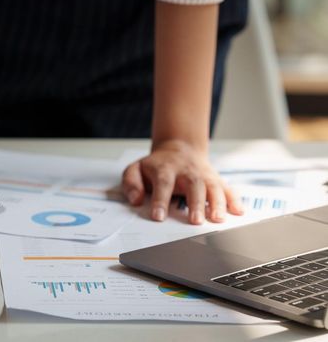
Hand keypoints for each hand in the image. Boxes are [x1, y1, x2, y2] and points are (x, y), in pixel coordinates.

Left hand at [122, 140, 242, 224]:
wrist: (179, 148)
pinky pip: (227, 188)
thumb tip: (136, 200)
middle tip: (195, 222)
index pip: (163, 183)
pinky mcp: (216, 179)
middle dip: (195, 203)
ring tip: (217, 219)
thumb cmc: (156, 165)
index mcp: (165, 168)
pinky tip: (238, 212)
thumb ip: (131, 183)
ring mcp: (204, 174)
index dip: (161, 200)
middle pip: (193, 185)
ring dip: (217, 203)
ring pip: (213, 186)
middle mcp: (187, 171)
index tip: (158, 217)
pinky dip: (234, 200)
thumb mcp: (136, 169)